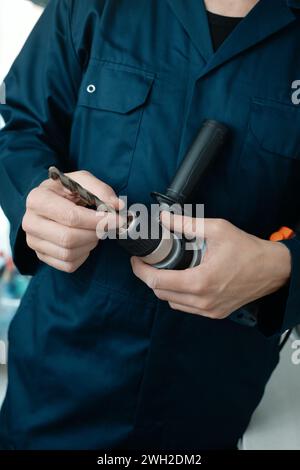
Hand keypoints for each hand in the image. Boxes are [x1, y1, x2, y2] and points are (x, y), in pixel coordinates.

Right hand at [23, 170, 121, 272]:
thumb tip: (116, 206)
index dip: (98, 221)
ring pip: (69, 253)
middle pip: (69, 238)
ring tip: (94, 231)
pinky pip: (68, 265)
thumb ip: (100, 190)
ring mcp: (33, 242)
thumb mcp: (83, 181)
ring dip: (90, 244)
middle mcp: (30, 222)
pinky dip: (83, 255)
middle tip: (107, 227)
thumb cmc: (68, 191)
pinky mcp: (41, 256)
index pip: (71, 216)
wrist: (54, 203)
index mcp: (37, 199)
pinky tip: (84, 241)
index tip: (117, 220)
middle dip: (95, 233)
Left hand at [131, 212, 291, 318]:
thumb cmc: (247, 250)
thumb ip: (186, 224)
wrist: (272, 270)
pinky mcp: (215, 313)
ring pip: (172, 303)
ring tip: (164, 270)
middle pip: (161, 294)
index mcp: (200, 281)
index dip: (141, 271)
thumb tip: (164, 218)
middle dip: (149, 278)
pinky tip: (182, 280)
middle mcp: (203, 301)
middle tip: (148, 262)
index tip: (137, 260)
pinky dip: (178, 295)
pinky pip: (186, 307)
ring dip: (163, 288)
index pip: (157, 282)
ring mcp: (209, 310)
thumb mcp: (216, 229)